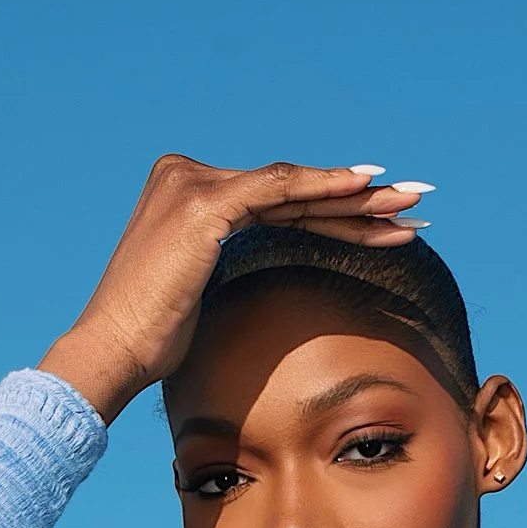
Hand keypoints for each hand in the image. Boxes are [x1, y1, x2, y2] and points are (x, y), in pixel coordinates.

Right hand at [40, 156, 429, 423]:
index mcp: (188, 192)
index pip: (278, 200)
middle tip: (415, 203)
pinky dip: (323, 187)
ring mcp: (193, 184)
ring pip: (293, 188)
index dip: (334, 212)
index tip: (385, 223)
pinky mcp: (203, 203)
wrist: (112, 352)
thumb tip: (271, 275)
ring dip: (357, 198)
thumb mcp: (199, 290)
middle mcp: (187, 175)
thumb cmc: (152, 341)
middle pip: (291, 191)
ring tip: (410, 204)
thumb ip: (229, 263)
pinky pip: (277, 189)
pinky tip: (366, 187)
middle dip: (358, 202)